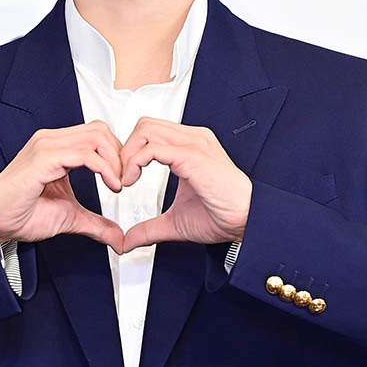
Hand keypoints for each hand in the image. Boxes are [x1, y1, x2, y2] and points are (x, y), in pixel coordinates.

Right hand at [0, 120, 125, 252]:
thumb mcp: (70, 217)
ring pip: (96, 137)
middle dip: (120, 154)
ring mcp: (46, 146)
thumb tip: (118, 237)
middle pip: (101, 130)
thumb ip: (96, 223)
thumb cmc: (21, 213)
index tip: (124, 178)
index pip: (97, 134)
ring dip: (115, 160)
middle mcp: (52, 141)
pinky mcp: (43, 159)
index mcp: (57, 147)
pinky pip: (84, 154)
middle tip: (126, 180)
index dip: (117, 153)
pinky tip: (110, 185)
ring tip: (118, 183)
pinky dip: (104, 168)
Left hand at [119, 118, 251, 251]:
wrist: (246, 221)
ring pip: (145, 130)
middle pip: (144, 125)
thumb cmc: (222, 216)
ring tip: (124, 179)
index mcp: (189, 148)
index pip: (150, 132)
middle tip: (120, 176)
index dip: (131, 152)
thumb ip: (149, 228)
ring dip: (127, 154)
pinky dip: (134, 162)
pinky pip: (153, 148)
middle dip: (125, 149)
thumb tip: (128, 240)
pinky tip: (131, 181)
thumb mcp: (175, 222)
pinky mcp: (192, 156)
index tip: (123, 177)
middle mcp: (191, 139)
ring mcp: (193, 144)